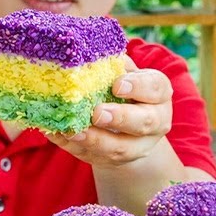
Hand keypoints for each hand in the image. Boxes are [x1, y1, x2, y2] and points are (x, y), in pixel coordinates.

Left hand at [45, 57, 172, 169]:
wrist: (127, 129)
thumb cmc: (122, 90)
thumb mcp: (122, 74)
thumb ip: (111, 65)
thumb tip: (85, 54)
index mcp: (158, 94)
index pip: (155, 88)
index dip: (137, 87)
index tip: (116, 85)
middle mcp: (154, 123)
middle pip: (144, 123)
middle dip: (120, 118)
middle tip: (97, 113)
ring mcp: (136, 147)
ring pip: (120, 149)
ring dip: (95, 141)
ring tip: (73, 130)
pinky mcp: (113, 161)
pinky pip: (94, 157)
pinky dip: (73, 146)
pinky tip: (56, 133)